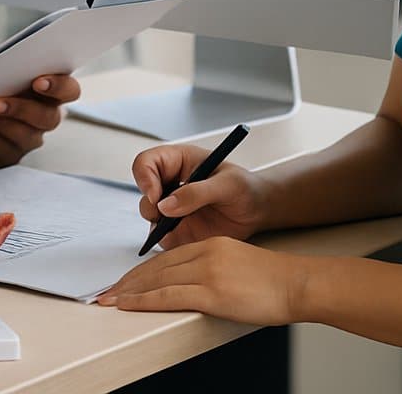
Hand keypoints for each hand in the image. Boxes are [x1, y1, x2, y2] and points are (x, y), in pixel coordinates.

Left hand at [0, 74, 81, 166]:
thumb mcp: (5, 71)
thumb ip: (13, 68)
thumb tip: (6, 66)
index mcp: (51, 93)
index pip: (70, 91)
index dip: (59, 88)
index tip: (38, 82)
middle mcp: (45, 119)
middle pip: (47, 119)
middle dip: (21, 110)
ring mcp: (28, 140)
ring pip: (25, 139)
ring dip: (2, 127)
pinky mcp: (7, 155)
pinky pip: (1, 153)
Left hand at [96, 236, 303, 325]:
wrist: (297, 284)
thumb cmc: (273, 281)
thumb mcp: (236, 265)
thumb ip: (212, 270)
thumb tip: (191, 287)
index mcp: (210, 245)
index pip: (166, 258)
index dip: (141, 271)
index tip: (124, 281)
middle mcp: (205, 254)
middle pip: (156, 267)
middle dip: (127, 282)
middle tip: (107, 291)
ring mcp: (207, 272)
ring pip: (157, 280)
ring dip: (128, 291)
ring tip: (108, 300)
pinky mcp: (212, 292)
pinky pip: (168, 295)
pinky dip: (143, 300)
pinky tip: (128, 305)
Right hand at [130, 143, 269, 249]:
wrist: (258, 211)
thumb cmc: (245, 188)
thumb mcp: (226, 184)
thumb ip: (196, 193)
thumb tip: (166, 205)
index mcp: (177, 162)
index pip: (146, 162)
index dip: (144, 177)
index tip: (155, 196)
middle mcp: (170, 184)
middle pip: (142, 191)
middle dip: (150, 205)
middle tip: (167, 216)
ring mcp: (172, 207)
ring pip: (149, 215)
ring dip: (159, 224)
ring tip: (182, 227)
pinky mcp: (177, 229)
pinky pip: (161, 237)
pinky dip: (168, 241)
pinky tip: (188, 239)